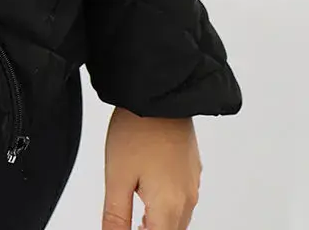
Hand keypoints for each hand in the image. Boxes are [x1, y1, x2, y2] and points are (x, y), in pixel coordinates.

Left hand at [103, 108, 201, 229]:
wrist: (159, 93)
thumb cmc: (137, 130)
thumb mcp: (116, 177)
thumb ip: (116, 216)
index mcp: (169, 207)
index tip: (124, 227)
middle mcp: (187, 199)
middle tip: (129, 225)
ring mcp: (192, 183)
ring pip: (178, 218)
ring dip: (159, 223)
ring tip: (136, 219)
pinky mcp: (192, 168)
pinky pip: (183, 198)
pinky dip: (168, 206)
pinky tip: (150, 194)